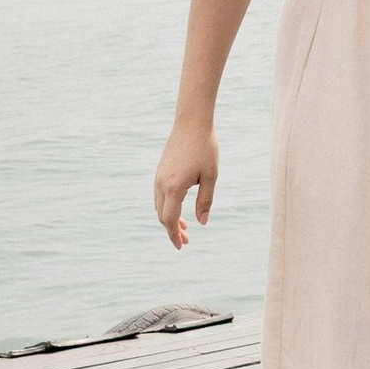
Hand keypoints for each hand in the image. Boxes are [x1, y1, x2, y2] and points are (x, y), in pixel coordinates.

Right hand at [154, 118, 217, 248]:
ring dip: (170, 219)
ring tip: (185, 228)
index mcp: (174, 187)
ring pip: (159, 206)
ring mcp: (158, 176)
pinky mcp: (160, 170)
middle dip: (172, 230)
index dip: (174, 235)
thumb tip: (202, 222)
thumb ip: (205, 201)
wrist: (191, 122)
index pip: (170, 219)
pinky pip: (159, 195)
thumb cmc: (205, 148)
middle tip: (187, 241)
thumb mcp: (211, 176)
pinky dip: (167, 207)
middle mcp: (162, 184)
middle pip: (162, 215)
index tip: (181, 246)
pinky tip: (178, 209)